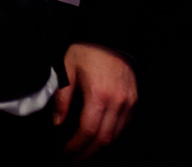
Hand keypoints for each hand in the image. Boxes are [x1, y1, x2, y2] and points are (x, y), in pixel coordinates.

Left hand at [52, 43, 136, 158]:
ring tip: (82, 153)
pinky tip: (96, 139)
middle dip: (86, 153)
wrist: (111, 37)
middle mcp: (118, 102)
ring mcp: (129, 103)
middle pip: (104, 139)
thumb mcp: (67, 69)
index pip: (88, 130)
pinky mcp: (133, 102)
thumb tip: (58, 123)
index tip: (65, 153)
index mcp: (99, 94)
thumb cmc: (87, 51)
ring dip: (98, 148)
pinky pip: (123, 127)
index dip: (76, 146)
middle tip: (72, 160)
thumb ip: (62, 98)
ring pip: (115, 136)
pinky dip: (109, 136)